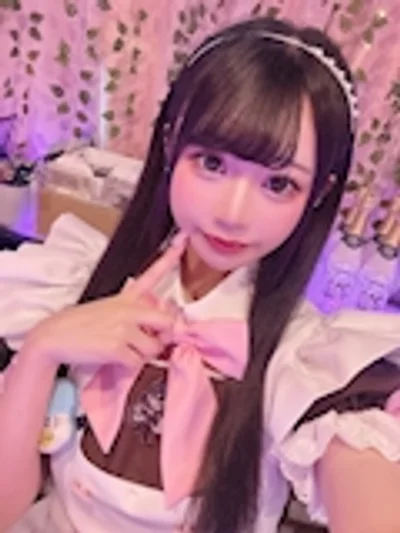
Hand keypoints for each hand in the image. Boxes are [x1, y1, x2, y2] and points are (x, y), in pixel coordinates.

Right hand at [25, 240, 183, 368]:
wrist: (54, 335)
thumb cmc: (81, 324)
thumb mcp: (108, 309)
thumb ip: (133, 314)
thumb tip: (157, 330)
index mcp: (126, 297)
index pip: (152, 275)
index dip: (170, 258)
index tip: (183, 238)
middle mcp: (129, 309)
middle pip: (167, 323)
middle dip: (162, 338)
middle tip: (149, 342)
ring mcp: (123, 327)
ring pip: (153, 349)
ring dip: (142, 355)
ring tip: (121, 350)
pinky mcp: (116, 346)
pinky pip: (137, 363)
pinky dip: (128, 366)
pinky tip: (113, 358)